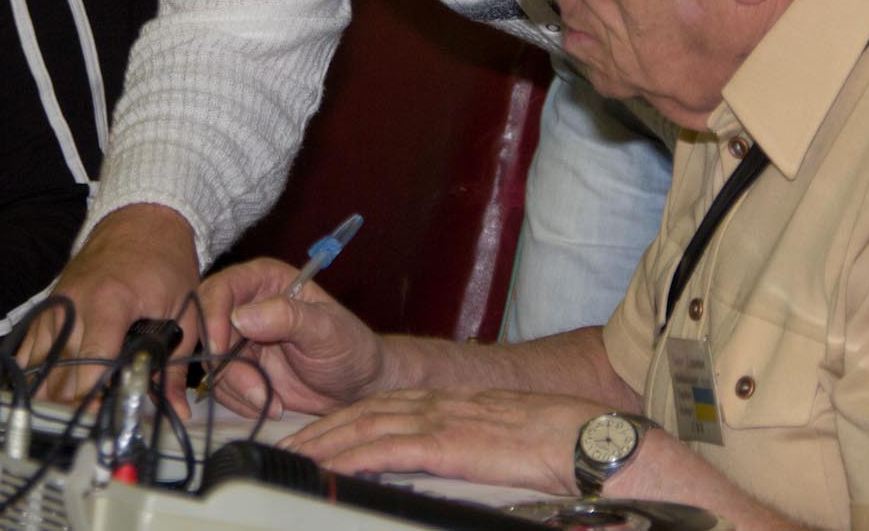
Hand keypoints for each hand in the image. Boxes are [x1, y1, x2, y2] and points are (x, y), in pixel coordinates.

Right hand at [17, 204, 201, 407]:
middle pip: (61, 372)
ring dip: (50, 397)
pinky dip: (33, 375)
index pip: (92, 363)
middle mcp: (74, 304)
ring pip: (39, 365)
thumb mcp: (183, 309)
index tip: (101, 423)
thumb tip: (176, 409)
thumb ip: (175, 364)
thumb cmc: (166, 260)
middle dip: (71, 407)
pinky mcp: (48, 307)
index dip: (93, 399)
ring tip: (64, 424)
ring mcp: (56, 306)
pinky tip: (39, 399)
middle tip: (87, 433)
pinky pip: (30, 349)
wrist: (141, 218)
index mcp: (110, 302)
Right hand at [196, 257, 387, 418]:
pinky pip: (222, 387)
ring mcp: (241, 340)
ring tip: (272, 401)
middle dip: (227, 366)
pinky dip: (241, 401)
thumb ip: (288, 317)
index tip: (222, 350)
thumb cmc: (351, 348)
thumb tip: (242, 316)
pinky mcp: (241, 370)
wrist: (358, 387)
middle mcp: (247, 306)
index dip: (213, 317)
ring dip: (238, 389)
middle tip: (258, 390)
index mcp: (265, 281)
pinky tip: (271, 404)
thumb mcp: (326, 330)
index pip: (222, 289)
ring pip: (213, 363)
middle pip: (210, 330)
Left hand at [281, 387, 607, 494]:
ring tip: (291, 460)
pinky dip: (352, 457)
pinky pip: (388, 449)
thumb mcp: (494, 439)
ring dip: (323, 445)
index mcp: (446, 401)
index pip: (378, 407)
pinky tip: (330, 467)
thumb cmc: (551, 444)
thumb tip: (438, 467)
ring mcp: (439, 419)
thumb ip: (459, 446)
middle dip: (319, 432)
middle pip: (361, 414)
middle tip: (283, 450)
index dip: (339, 422)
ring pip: (364, 428)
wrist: (585, 439)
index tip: (310, 438)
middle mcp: (436, 403)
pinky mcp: (447, 443)